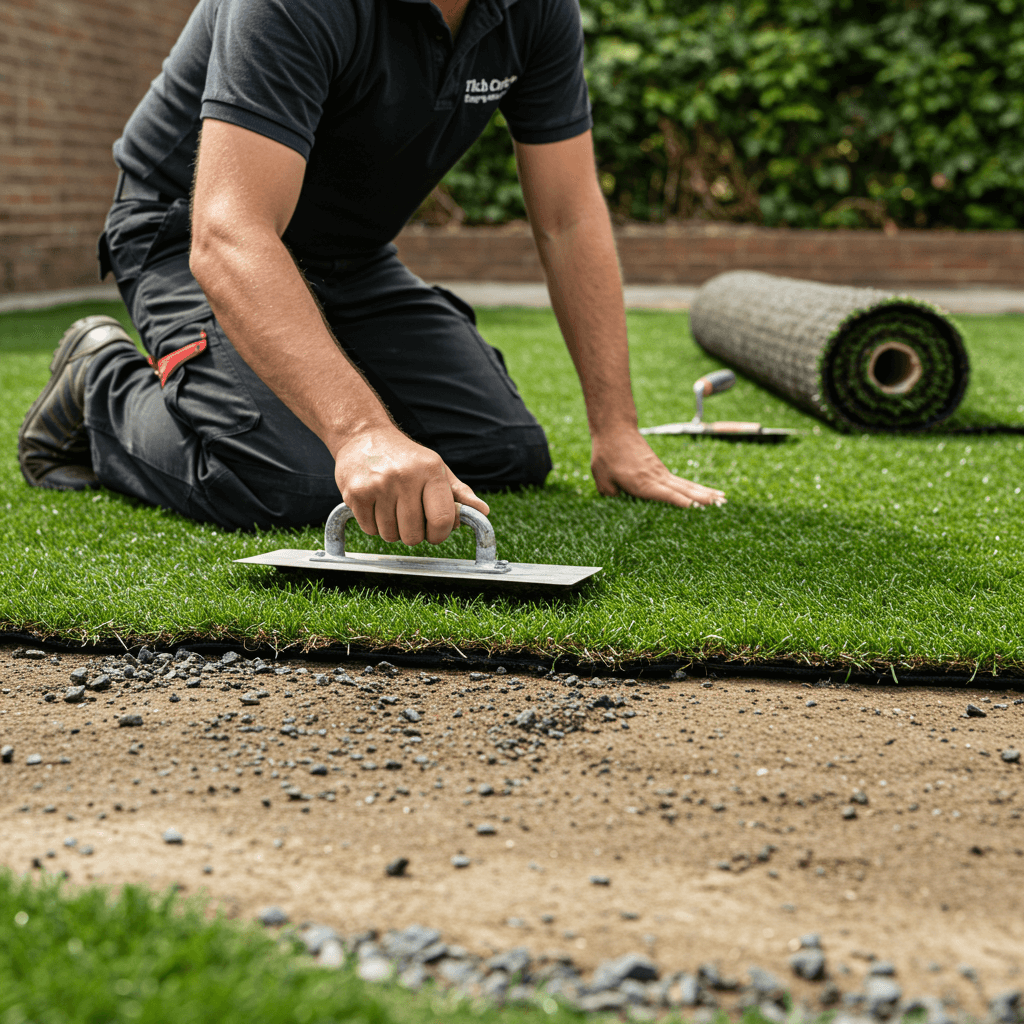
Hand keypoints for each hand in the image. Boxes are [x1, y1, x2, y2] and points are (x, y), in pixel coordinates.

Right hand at [333, 427, 489, 544]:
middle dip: (414, 534)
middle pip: (414, 534)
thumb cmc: (407, 458)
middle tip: (410, 517)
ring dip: (393, 530)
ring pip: (391, 535)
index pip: (442, 519)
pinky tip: (376, 506)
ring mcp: (378, 485)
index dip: (440, 534)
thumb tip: (482, 512)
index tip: (435, 533)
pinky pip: (370, 530)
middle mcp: (404, 477)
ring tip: (391, 508)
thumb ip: (459, 493)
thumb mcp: (437, 468)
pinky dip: (374, 526)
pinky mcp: (355, 493)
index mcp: (430, 471)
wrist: (364, 436)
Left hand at [591, 428, 725, 507]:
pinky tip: (707, 493)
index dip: (676, 500)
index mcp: (641, 481)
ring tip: (723, 499)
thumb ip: (610, 495)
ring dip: (705, 492)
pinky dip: (696, 488)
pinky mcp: (661, 470)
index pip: (662, 493)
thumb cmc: (606, 455)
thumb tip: (618, 505)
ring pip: (686, 485)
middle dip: (701, 497)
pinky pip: (682, 482)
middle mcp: (655, 477)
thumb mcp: (601, 478)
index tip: (692, 507)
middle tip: (719, 504)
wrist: (615, 430)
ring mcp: (661, 473)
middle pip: (682, 488)